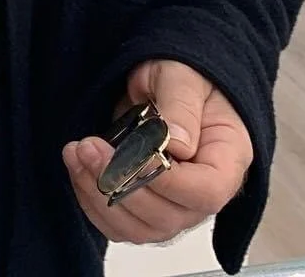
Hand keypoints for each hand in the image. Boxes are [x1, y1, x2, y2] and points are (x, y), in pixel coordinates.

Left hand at [62, 59, 252, 245]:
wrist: (162, 80)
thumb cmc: (181, 75)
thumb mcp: (181, 76)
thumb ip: (180, 106)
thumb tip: (177, 144)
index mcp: (227, 158)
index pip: (207, 192)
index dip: (167, 182)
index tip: (131, 153)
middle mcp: (204, 191)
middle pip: (167, 217)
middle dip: (120, 184)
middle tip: (88, 146)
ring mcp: (175, 205)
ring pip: (139, 229)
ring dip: (99, 196)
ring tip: (77, 153)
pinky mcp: (146, 206)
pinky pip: (119, 224)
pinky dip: (93, 203)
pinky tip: (79, 168)